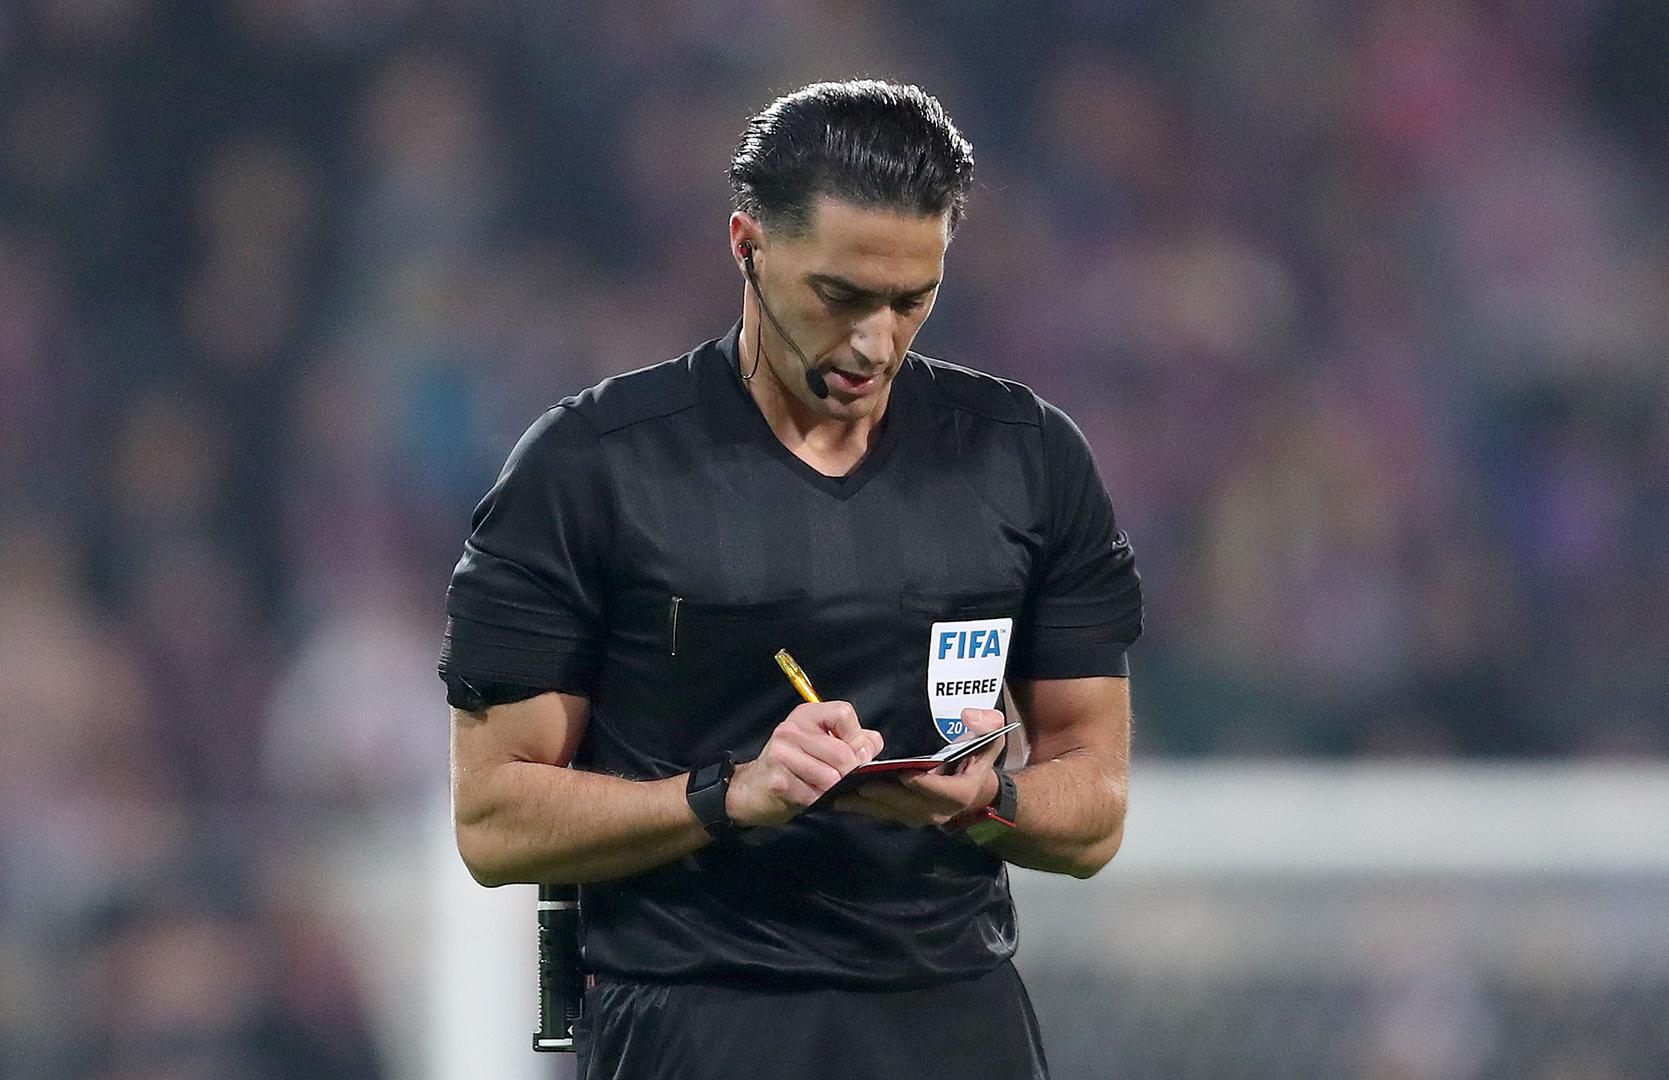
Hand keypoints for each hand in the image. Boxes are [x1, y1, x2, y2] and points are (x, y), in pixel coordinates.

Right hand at [725, 701, 884, 826]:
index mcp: (806, 715)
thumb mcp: (820, 745)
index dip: (857, 738)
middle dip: (851, 773)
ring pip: (832, 777)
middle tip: (844, 781)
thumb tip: (873, 744)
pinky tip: (809, 797)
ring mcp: (781, 754)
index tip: (854, 755)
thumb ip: (852, 741)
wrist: (751, 789)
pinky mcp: (778, 781)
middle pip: (842, 752)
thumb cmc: (791, 767)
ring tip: (824, 790)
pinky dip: (819, 801)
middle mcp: (791, 730)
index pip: (843, 713)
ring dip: (834, 790)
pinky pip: (815, 795)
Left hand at [832, 708, 1006, 827]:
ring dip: (865, 803)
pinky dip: (861, 806)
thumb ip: (986, 725)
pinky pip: (882, 813)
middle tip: (859, 780)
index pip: (940, 790)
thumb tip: (967, 715)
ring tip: (839, 790)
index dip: (923, 783)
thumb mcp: (991, 738)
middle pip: (908, 803)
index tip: (903, 773)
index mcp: (960, 792)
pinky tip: (838, 797)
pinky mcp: (905, 816)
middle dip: (883, 793)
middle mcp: (939, 811)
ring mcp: (920, 816)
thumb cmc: (978, 759)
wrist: (975, 790)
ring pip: (891, 811)